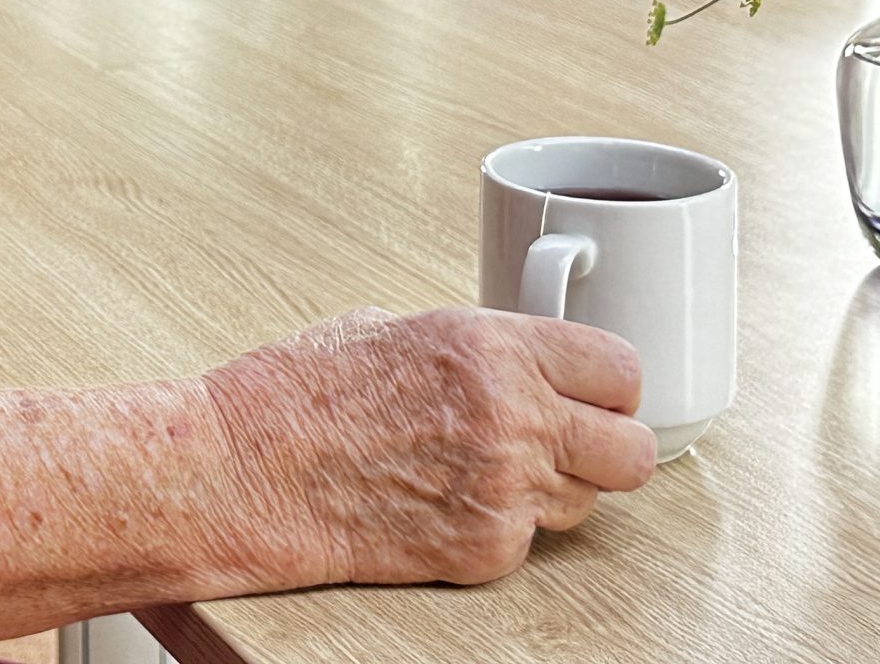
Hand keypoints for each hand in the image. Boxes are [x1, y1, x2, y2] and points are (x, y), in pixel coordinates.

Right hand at [198, 306, 655, 591]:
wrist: (247, 471)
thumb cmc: (296, 397)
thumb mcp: (387, 329)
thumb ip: (469, 347)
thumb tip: (509, 361)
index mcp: (490, 347)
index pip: (619, 369)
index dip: (608, 386)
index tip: (594, 393)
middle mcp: (512, 418)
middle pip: (631, 451)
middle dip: (607, 445)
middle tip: (570, 440)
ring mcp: (503, 491)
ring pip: (587, 502)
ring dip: (552, 487)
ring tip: (484, 469)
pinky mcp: (484, 550)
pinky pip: (531, 542)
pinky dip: (500, 525)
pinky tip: (446, 500)